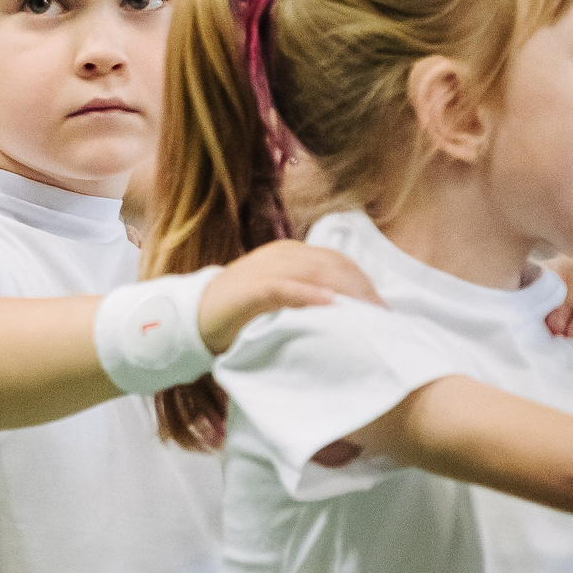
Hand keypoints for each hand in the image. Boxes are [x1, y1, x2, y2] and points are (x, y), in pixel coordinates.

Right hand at [196, 240, 384, 354]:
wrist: (190, 319)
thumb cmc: (237, 315)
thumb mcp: (278, 299)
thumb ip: (305, 297)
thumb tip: (344, 314)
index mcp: (288, 254)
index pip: (337, 261)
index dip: (363, 282)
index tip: (382, 309)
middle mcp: (280, 255)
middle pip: (332, 264)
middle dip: (361, 289)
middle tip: (381, 317)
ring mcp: (263, 269)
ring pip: (315, 271)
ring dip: (345, 292)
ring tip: (365, 314)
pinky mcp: (249, 289)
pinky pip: (285, 288)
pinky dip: (309, 296)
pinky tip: (330, 306)